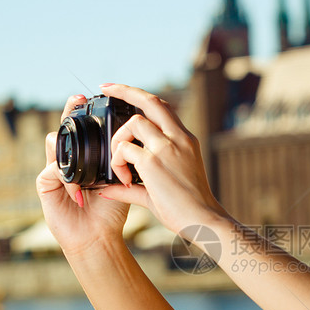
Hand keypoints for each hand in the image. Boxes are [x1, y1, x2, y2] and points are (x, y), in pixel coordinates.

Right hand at [36, 95, 129, 255]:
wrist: (98, 239)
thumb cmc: (111, 212)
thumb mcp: (122, 181)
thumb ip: (124, 160)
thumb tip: (137, 136)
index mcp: (87, 157)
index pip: (84, 128)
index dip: (85, 111)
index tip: (92, 96)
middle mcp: (69, 160)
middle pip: (65, 129)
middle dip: (68, 112)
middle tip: (76, 99)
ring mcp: (54, 170)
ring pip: (53, 144)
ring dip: (63, 140)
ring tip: (71, 138)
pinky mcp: (44, 185)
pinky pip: (52, 171)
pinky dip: (67, 177)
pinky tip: (80, 191)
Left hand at [94, 84, 227, 234]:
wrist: (204, 221)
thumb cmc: (188, 209)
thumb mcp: (160, 191)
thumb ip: (132, 187)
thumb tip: (107, 189)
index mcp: (185, 140)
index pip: (162, 108)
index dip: (141, 97)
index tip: (121, 92)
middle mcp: (179, 138)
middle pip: (150, 101)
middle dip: (124, 90)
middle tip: (105, 88)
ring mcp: (167, 147)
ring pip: (133, 123)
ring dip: (119, 140)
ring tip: (120, 165)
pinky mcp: (154, 161)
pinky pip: (124, 149)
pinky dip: (117, 162)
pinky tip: (126, 180)